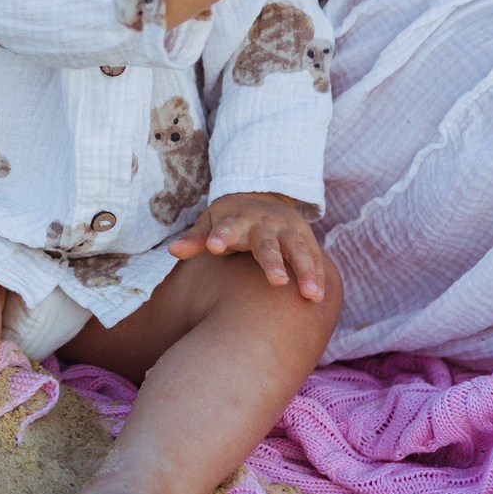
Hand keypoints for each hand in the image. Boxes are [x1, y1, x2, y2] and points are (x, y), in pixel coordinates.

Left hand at [168, 192, 330, 299]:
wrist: (262, 197)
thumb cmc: (230, 220)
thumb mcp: (211, 223)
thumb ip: (196, 239)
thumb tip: (173, 250)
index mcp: (237, 219)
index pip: (227, 227)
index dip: (220, 236)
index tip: (213, 247)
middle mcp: (264, 223)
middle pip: (267, 242)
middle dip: (273, 261)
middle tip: (277, 281)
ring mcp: (287, 230)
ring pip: (298, 250)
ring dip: (306, 271)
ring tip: (311, 295)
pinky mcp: (304, 238)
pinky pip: (314, 257)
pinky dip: (318, 275)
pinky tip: (319, 296)